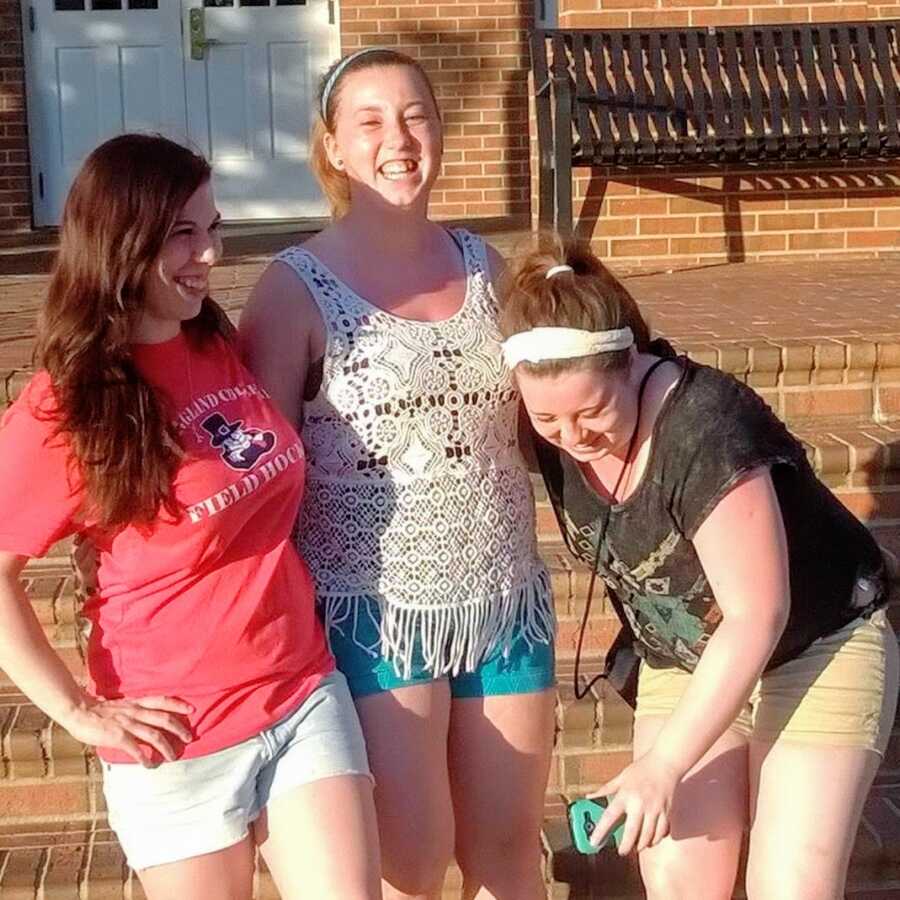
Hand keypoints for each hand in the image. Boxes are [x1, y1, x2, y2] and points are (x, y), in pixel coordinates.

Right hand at [60, 695, 193, 765]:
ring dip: (166, 748)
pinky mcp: (117, 736)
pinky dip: (145, 757)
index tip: (191, 709)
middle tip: (189, 738)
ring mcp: (127, 724)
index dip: (178, 704)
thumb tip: (145, 721)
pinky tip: (149, 764)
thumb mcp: (121, 706)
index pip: (162, 700)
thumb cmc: (98, 711)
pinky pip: (136, 748)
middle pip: (164, 719)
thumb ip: (134, 711)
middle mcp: (135, 711)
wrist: (78, 711)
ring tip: (173, 757)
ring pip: (154, 735)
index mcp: (136, 703)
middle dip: (179, 729)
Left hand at [588, 750, 681, 855]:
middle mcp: (640, 803)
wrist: (665, 763)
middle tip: (621, 851)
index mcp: (625, 794)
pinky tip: (651, 839)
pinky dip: (656, 839)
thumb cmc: (641, 769)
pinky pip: (661, 833)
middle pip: (632, 833)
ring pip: (648, 836)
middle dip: (625, 846)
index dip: (600, 831)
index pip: (610, 816)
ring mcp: (655, 809)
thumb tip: (589, 797)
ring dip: (641, 845)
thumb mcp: (621, 777)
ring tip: (636, 846)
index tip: (594, 842)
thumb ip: (605, 789)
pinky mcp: (666, 812)